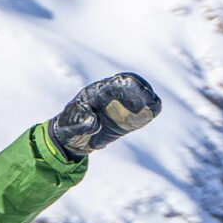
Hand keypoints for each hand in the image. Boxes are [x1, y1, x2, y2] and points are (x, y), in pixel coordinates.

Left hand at [47, 73, 161, 157]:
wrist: (72, 139)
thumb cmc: (69, 127)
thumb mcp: (70, 123)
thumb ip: (80, 120)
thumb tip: (94, 120)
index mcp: (96, 92)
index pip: (115, 82)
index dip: (126, 83)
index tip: (135, 85)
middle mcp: (111, 96)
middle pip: (131, 86)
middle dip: (141, 89)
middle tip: (150, 98)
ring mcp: (120, 107)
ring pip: (138, 99)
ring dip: (147, 100)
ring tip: (153, 106)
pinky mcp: (126, 120)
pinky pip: (140, 114)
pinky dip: (147, 112)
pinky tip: (151, 113)